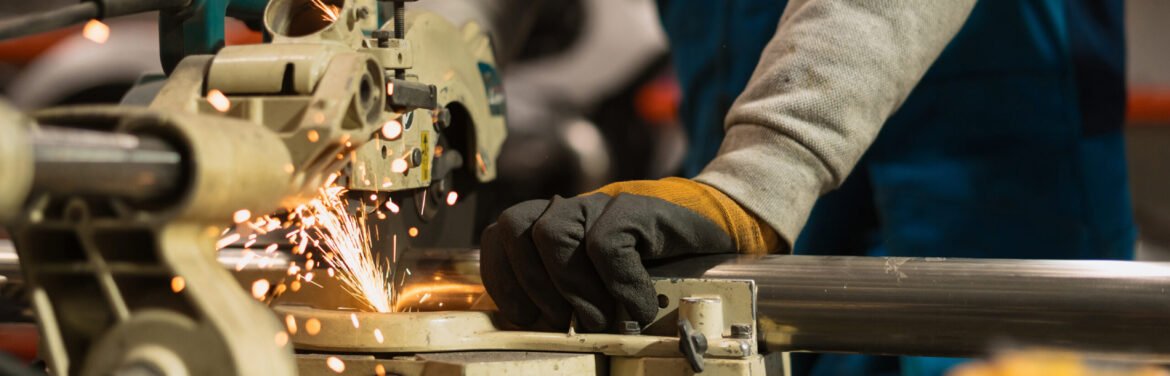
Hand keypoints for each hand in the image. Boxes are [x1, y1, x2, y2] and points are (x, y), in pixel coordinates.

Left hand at [480, 177, 777, 331]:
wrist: (718, 235)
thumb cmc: (658, 273)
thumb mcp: (603, 288)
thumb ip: (568, 295)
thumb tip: (538, 332)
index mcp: (554, 225)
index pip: (500, 237)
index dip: (505, 280)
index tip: (529, 319)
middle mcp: (572, 208)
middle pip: (516, 232)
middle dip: (536, 289)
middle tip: (573, 324)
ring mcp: (602, 204)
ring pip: (551, 235)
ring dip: (574, 289)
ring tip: (607, 318)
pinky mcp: (636, 206)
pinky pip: (605, 245)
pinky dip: (618, 285)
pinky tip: (641, 305)